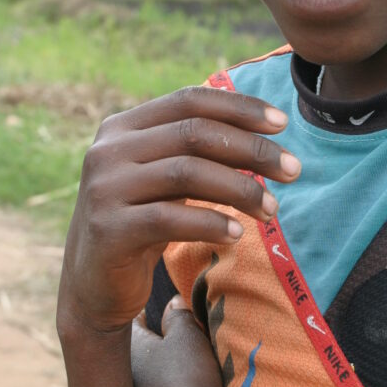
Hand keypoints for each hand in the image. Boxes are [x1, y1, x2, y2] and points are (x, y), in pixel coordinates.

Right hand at [56, 86, 300, 340]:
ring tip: (273, 210)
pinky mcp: (108, 229)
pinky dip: (211, 223)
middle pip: (194, 134)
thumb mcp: (164, 179)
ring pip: (187, 172)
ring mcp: (104, 189)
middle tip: (294, 170)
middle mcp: (107, 151)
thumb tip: (264, 130)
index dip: (239, 108)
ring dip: (240, 189)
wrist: (92, 286)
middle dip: (252, 150)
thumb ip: (196, 151)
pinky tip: (237, 234)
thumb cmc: (142, 224)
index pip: (189, 101)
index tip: (283, 123)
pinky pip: (170, 218)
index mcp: (122, 127)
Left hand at [131, 297, 228, 386]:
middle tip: (179, 338)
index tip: (165, 307)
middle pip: (139, 351)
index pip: (137, 319)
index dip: (153, 313)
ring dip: (161, 375)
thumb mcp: (188, 338)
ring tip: (187, 371)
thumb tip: (172, 302)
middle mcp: (122, 373)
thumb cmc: (182, 381)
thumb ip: (179, 316)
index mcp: (129, 344)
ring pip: (146, 380)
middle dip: (157, 344)